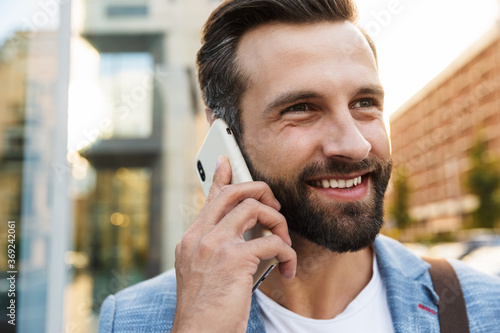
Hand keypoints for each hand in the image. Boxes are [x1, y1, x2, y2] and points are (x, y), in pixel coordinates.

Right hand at [172, 156, 295, 332]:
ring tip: (283, 244)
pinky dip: (287, 254)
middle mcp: (199, 237)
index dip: (220, 177)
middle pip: (233, 193)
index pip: (209, 199)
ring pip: (254, 209)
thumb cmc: (204, 311)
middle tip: (274, 207)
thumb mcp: (202, 274)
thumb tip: (246, 238)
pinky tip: (288, 269)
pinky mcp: (234, 260)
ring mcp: (215, 245)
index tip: (228, 162)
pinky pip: (272, 242)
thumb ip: (216, 250)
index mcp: (191, 239)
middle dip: (260, 192)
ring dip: (277, 223)